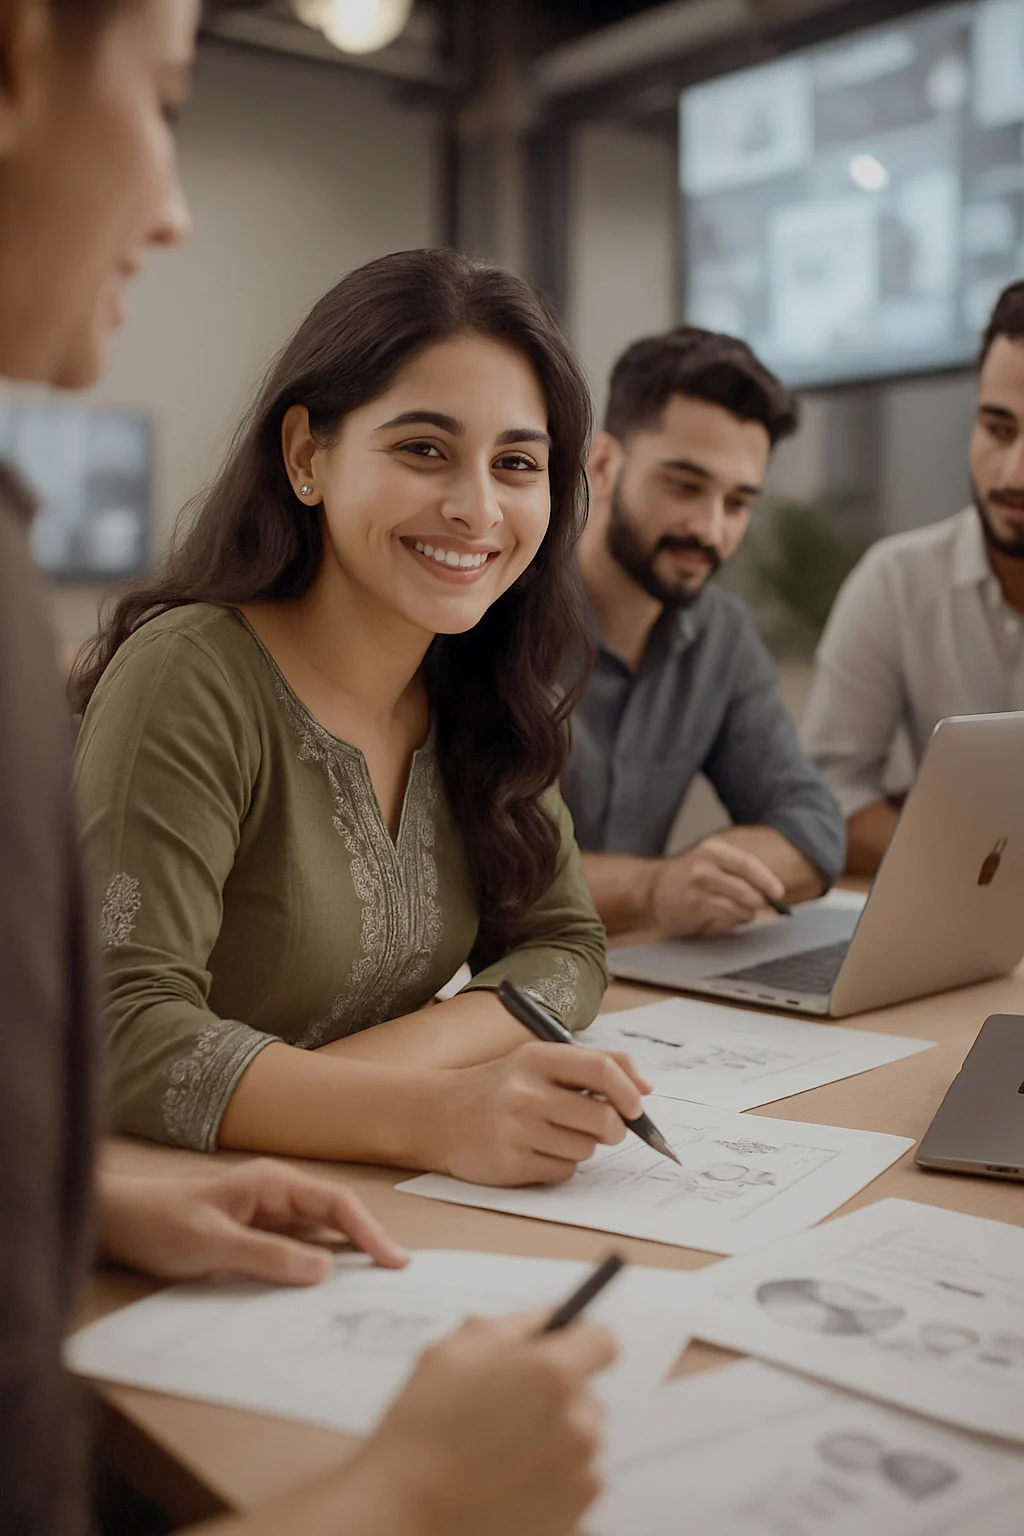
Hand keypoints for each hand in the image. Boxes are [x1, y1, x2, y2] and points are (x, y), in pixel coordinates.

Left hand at [97, 1160, 407, 1284]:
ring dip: (343, 1259)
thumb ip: (267, 1255)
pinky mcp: (254, 1237)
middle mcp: (275, 1195)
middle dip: (367, 1245)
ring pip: (317, 1236)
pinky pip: (295, 1252)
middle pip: (334, 1218)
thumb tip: (324, 1269)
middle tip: (398, 1280)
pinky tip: (325, 1291)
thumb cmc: (159, 1222)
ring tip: (374, 1289)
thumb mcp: (212, 1243)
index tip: (394, 1261)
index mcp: (272, 1183)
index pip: (335, 1202)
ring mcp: (266, 1216)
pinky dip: (314, 1269)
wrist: (117, 1221)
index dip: (369, 1231)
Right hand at [350, 1311, 614, 1535]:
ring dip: (553, 1442)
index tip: (558, 1351)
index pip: (603, 1341)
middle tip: (507, 1410)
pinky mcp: (573, 1521)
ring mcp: (580, 1479)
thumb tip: (548, 1320)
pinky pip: (571, 1488)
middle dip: (556, 1397)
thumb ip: (512, 1325)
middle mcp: (580, 1426)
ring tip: (498, 1454)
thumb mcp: (454, 1350)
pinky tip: (505, 1485)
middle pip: (587, 1396)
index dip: (578, 1343)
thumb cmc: (423, 1428)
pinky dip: (548, 1485)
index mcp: (554, 1375)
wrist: (402, 1514)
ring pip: (580, 1443)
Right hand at [432, 1041, 651, 1184]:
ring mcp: (515, 1130)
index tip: (635, 1107)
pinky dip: (561, 1164)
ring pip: (585, 1149)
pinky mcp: (509, 1164)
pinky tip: (536, 1150)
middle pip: (602, 1119)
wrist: (435, 1115)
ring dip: (582, 1146)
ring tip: (555, 1133)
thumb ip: (593, 1065)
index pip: (601, 1070)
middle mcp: (525, 1092)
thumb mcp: (538, 1061)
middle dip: (613, 1128)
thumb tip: (644, 1089)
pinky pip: (563, 1171)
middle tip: (604, 1127)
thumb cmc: (499, 1086)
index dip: (628, 1092)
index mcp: (536, 1058)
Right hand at [649, 835, 786, 936]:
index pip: (747, 863)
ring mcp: (697, 887)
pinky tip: (718, 917)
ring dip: (744, 914)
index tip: (779, 893)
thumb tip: (771, 894)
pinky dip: (730, 922)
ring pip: (739, 907)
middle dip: (759, 902)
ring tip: (733, 911)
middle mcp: (704, 865)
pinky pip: (726, 918)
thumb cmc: (689, 879)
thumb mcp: (712, 865)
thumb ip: (740, 876)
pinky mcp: (693, 906)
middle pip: (747, 889)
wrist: (652, 890)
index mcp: (713, 850)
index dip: (766, 879)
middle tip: (760, 907)